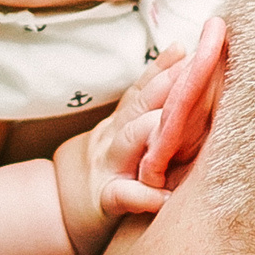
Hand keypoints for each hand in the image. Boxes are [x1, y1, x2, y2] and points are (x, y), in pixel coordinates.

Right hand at [52, 21, 224, 254]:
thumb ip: (150, 100)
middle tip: (194, 66)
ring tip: (175, 121)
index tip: (191, 47)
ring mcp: (109, 166)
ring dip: (152, 129)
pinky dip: (143, 196)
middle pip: (140, 105)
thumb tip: (183, 54)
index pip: (145, 87)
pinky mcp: (106, 200)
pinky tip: (164, 198)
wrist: (60, 206)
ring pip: (129, 140)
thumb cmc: (109, 166)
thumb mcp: (123, 129)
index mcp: (123, 120)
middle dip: (166, 84)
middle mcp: (114, 137)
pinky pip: (123, 195)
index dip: (165, 67)